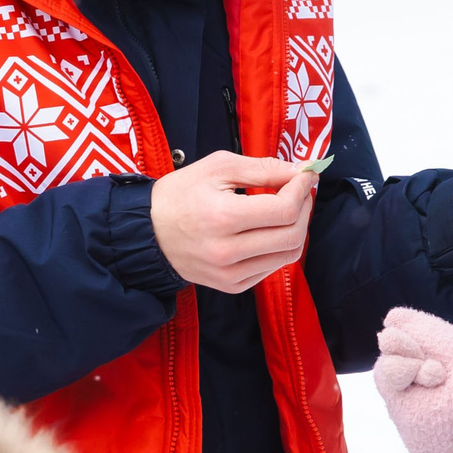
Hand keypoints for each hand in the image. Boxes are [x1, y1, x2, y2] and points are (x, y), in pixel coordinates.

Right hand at [151, 152, 315, 292]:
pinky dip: (280, 246)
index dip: (302, 189)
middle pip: (292, 234)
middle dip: (304, 207)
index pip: (283, 209)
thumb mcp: (217, 167)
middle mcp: (227, 252)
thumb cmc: (180, 193)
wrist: (147, 232)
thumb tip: (301, 172)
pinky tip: (269, 229)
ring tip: (288, 208)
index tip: (305, 175)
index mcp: (222, 217)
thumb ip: (263, 168)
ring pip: (288, 255)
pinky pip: (273, 267)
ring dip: (297, 227)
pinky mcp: (232, 285)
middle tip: (300, 190)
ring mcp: (230, 274)